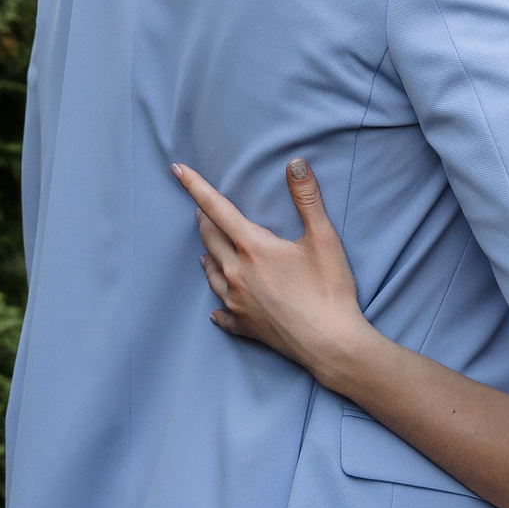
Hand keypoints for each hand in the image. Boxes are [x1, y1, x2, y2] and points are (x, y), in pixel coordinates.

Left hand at [173, 159, 378, 385]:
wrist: (331, 344)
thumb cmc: (330, 290)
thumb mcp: (323, 239)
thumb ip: (307, 198)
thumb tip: (295, 163)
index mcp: (253, 248)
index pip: (217, 208)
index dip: (195, 186)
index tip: (177, 169)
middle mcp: (236, 273)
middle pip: (211, 239)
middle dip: (204, 221)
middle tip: (200, 210)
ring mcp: (236, 302)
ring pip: (211, 273)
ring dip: (208, 257)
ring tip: (206, 252)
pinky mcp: (243, 325)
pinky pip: (222, 312)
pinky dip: (218, 305)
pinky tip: (216, 309)